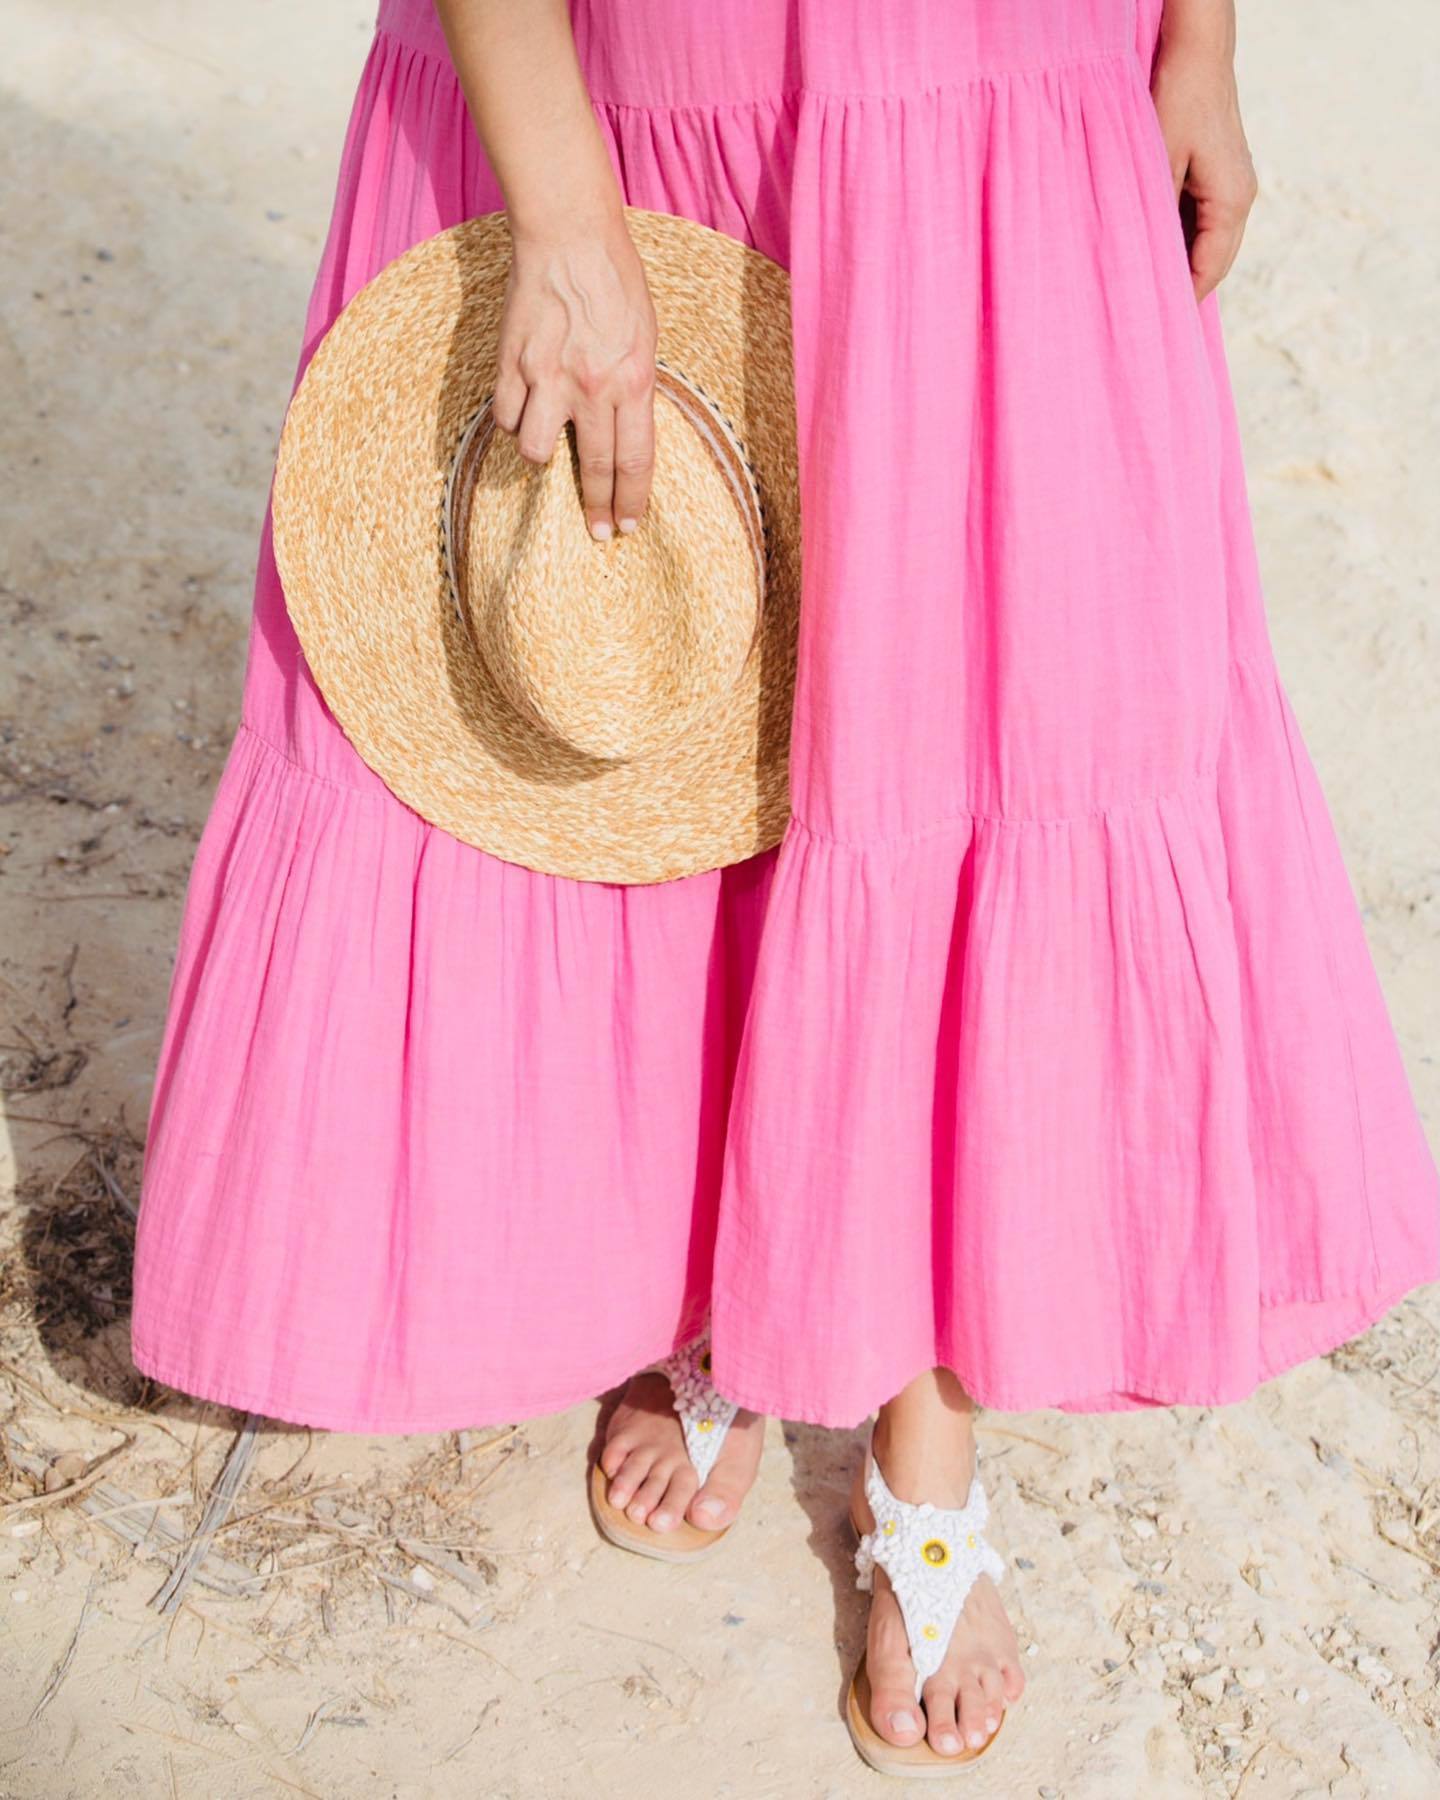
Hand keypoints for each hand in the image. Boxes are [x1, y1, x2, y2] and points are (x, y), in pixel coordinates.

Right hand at [492, 216, 657, 538]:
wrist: (569, 235)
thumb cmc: (616, 280)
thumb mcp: (646, 337)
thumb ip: (635, 386)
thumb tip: (624, 429)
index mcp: (632, 380)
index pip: (634, 460)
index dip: (631, 500)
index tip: (628, 526)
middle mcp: (590, 386)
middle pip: (593, 467)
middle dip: (597, 508)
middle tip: (600, 533)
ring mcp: (546, 377)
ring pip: (534, 450)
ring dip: (540, 459)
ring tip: (546, 449)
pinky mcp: (511, 362)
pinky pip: (505, 416)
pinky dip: (512, 423)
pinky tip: (520, 414)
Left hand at [1150, 29, 1258, 300]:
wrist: (1197, 50)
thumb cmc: (1177, 99)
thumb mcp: (1157, 164)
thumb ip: (1155, 217)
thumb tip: (1145, 265)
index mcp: (1231, 201)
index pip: (1208, 271)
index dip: (1182, 300)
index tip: (1153, 328)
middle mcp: (1240, 197)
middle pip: (1213, 263)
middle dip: (1182, 289)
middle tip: (1146, 319)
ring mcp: (1233, 185)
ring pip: (1206, 243)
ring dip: (1179, 263)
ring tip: (1144, 289)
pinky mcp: (1220, 174)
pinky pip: (1201, 221)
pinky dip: (1179, 239)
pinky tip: (1150, 249)